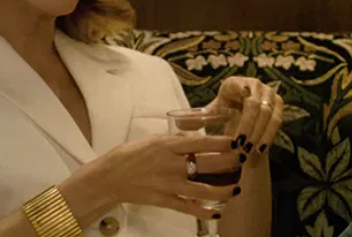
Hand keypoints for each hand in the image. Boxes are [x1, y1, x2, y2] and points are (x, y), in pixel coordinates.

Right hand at [93, 135, 241, 219]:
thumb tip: (196, 141)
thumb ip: (175, 142)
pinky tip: (217, 212)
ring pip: (204, 189)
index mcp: (168, 146)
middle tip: (240, 161)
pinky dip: (205, 211)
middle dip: (229, 163)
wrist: (110, 176)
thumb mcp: (154, 140)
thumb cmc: (131, 154)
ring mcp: (170, 185)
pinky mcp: (165, 201)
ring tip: (236, 188)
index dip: (222, 143)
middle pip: (208, 164)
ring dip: (224, 190)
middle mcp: (172, 165)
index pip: (202, 142)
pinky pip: (189, 208)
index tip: (234, 142)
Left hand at [206, 76, 283, 158]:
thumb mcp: (213, 111)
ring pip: (268, 114)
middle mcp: (254, 83)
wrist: (240, 109)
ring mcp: (268, 92)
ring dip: (259, 134)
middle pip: (255, 106)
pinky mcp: (278, 102)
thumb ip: (202, 116)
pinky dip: (269, 135)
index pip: (241, 93)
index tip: (238, 135)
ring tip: (249, 150)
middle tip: (241, 146)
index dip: (242, 115)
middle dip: (249, 128)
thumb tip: (185, 123)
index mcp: (235, 82)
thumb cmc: (224, 110)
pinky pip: (277, 120)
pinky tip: (261, 148)